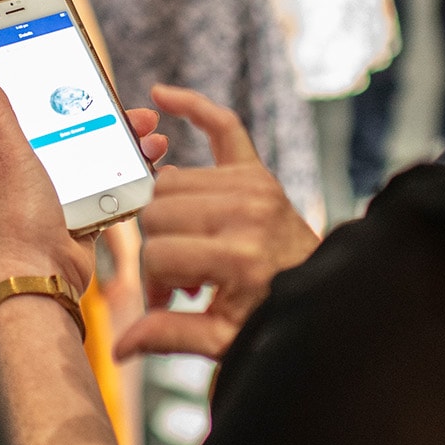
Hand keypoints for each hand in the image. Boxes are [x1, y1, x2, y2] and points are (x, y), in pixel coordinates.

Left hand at [0, 71, 165, 294]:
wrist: (44, 273)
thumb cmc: (20, 217)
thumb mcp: (9, 155)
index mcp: (14, 155)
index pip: (49, 115)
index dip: (77, 99)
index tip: (104, 86)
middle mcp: (37, 173)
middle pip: (83, 135)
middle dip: (117, 123)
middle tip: (143, 119)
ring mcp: (64, 196)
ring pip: (103, 161)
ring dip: (132, 149)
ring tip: (155, 142)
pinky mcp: (85, 216)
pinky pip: (113, 190)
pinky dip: (134, 179)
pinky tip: (154, 169)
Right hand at [113, 84, 320, 363]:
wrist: (325, 298)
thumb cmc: (273, 318)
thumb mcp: (223, 340)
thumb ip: (170, 337)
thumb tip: (119, 349)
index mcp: (237, 258)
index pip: (158, 254)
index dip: (154, 283)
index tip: (169, 300)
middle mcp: (247, 214)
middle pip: (158, 213)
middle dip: (159, 248)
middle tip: (182, 278)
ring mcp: (255, 187)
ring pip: (170, 182)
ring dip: (169, 214)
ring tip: (192, 247)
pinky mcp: (259, 173)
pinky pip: (222, 125)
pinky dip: (193, 106)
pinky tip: (163, 95)